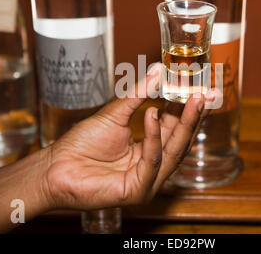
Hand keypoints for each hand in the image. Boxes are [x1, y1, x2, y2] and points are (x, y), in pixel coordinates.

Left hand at [42, 64, 209, 209]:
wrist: (56, 166)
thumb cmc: (82, 143)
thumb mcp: (115, 113)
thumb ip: (139, 94)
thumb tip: (157, 70)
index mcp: (149, 148)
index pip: (175, 128)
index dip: (188, 109)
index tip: (201, 89)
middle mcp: (152, 165)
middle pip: (180, 140)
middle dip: (193, 115)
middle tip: (203, 93)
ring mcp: (147, 180)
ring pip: (173, 150)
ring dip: (183, 123)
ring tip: (191, 99)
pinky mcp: (138, 190)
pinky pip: (152, 160)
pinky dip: (153, 137)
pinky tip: (153, 114)